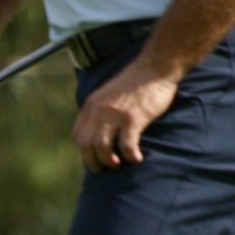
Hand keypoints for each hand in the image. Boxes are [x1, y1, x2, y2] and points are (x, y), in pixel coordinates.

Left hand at [71, 57, 178, 171]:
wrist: (156, 66)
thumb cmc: (136, 82)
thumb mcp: (108, 94)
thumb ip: (100, 110)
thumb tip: (98, 132)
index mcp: (91, 105)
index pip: (78, 135)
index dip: (84, 151)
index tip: (94, 158)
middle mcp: (99, 110)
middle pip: (86, 145)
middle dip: (93, 161)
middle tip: (105, 168)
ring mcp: (115, 114)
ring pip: (102, 148)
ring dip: (109, 162)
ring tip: (118, 165)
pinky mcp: (133, 118)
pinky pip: (126, 145)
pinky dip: (130, 156)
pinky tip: (137, 159)